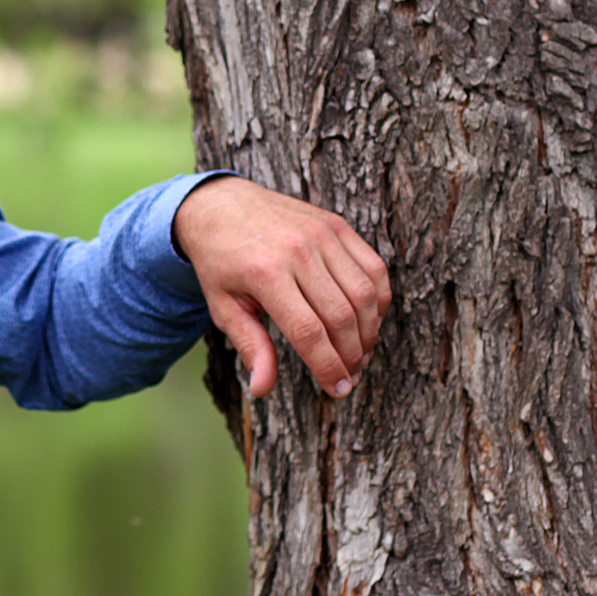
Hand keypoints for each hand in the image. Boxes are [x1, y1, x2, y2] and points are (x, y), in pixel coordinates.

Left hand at [173, 176, 389, 400]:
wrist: (219, 205)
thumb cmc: (220, 262)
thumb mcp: (223, 306)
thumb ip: (250, 345)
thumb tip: (262, 389)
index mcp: (265, 274)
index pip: (309, 332)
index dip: (328, 367)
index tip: (337, 390)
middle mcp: (297, 251)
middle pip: (342, 316)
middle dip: (352, 355)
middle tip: (351, 376)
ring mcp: (321, 234)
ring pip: (364, 294)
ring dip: (369, 331)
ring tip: (360, 354)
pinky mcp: (336, 225)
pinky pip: (373, 268)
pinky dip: (378, 299)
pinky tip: (367, 320)